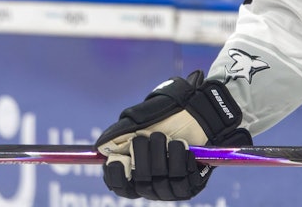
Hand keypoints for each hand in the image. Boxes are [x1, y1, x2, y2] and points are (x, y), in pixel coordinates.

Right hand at [96, 71, 251, 200]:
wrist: (200, 114)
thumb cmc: (168, 116)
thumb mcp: (141, 119)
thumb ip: (120, 132)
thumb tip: (101, 147)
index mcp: (134, 170)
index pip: (119, 185)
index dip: (117, 176)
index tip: (119, 160)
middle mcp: (150, 183)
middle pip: (139, 182)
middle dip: (145, 155)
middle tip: (154, 136)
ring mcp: (169, 187)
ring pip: (160, 183)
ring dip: (165, 154)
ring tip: (172, 138)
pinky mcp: (189, 187)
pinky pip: (181, 182)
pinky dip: (181, 160)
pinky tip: (185, 148)